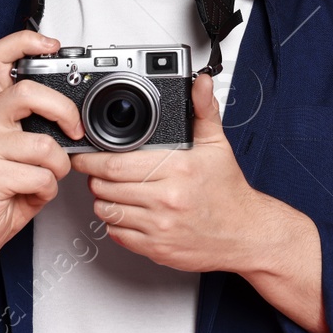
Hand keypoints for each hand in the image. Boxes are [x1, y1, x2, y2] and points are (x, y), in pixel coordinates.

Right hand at [0, 31, 84, 265]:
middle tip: (75, 130)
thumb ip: (41, 126)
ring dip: (57, 168)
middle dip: (64, 111)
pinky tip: (29, 193)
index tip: (52, 45)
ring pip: (44, 144)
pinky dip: (46, 190)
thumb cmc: (2, 190)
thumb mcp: (22, 150)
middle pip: (29, 91)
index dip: (25, 41)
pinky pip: (40, 175)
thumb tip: (78, 118)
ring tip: (42, 178)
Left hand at [71, 71, 271, 273]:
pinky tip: (125, 211)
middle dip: (94, 177)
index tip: (87, 154)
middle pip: (106, 187)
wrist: (245, 233)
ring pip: (107, 211)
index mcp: (178, 170)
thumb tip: (200, 83)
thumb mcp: (217, 145)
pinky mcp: (156, 248)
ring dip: (102, 199)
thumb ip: (203, 110)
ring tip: (111, 190)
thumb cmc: (229, 191)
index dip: (94, 159)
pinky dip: (114, 222)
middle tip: (96, 171)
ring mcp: (160, 226)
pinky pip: (118, 235)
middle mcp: (167, 199)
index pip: (117, 164)